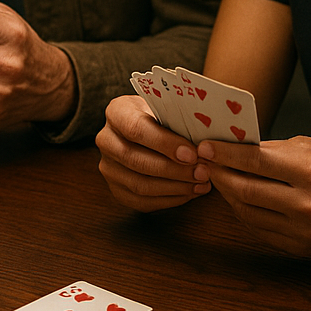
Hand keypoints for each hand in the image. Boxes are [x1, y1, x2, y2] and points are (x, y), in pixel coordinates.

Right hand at [95, 95, 210, 211]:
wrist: (149, 129)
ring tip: (201, 183)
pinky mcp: (116, 189)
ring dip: (175, 187)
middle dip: (174, 170)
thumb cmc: (163, 117)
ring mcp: (108, 167)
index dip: (165, 144)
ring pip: (139, 185)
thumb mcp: (168, 109)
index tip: (192, 154)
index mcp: (117, 112)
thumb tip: (204, 145)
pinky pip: (142, 201)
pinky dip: (170, 199)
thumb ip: (178, 122)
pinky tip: (190, 192)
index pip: (136, 129)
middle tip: (202, 172)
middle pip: (136, 160)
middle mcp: (106, 140)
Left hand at [199, 137, 310, 256]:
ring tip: (221, 179)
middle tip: (206, 164)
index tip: (205, 147)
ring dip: (229, 195)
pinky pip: (259, 229)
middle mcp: (308, 204)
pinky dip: (245, 212)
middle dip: (220, 174)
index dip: (225, 154)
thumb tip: (232, 146)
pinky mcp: (300, 248)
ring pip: (248, 212)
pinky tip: (240, 198)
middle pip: (246, 190)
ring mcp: (304, 230)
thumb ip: (271, 149)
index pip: (255, 162)